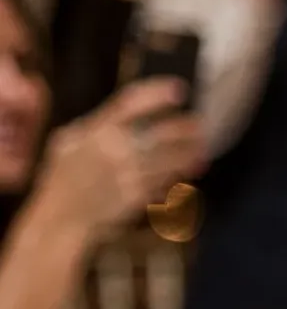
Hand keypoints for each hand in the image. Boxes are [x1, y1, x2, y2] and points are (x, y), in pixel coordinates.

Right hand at [36, 79, 206, 241]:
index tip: (179, 89)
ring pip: (169, 159)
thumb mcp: (68, 144)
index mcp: (95, 131)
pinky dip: (179, 175)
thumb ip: (94, 126)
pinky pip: (165, 181)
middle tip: (200, 126)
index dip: (157, 93)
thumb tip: (124, 114)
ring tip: (203, 149)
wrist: (61, 219)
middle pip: (161, 133)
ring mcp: (127, 173)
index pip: (130, 103)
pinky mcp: (137, 195)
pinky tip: (191, 170)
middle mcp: (114, 149)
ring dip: (189, 154)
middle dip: (185, 129)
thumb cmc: (61, 178)